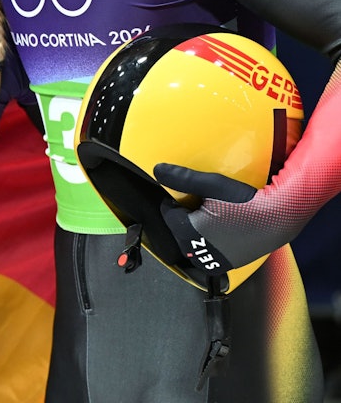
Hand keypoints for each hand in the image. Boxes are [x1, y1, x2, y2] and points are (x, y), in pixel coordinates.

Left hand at [154, 163, 274, 272]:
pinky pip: (206, 255)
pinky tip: (218, 231)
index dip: (175, 202)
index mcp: (189, 232)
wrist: (279, 217)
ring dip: (192, 232)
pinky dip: (206, 244)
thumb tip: (156, 170)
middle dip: (183, 217)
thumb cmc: (245, 200)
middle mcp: (198, 251)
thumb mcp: (212, 184)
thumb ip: (182, 178)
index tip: (187, 196)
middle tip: (199, 205)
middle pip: (177, 230)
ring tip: (207, 217)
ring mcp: (213, 261)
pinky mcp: (227, 265)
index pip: (168, 214)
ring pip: (190, 245)